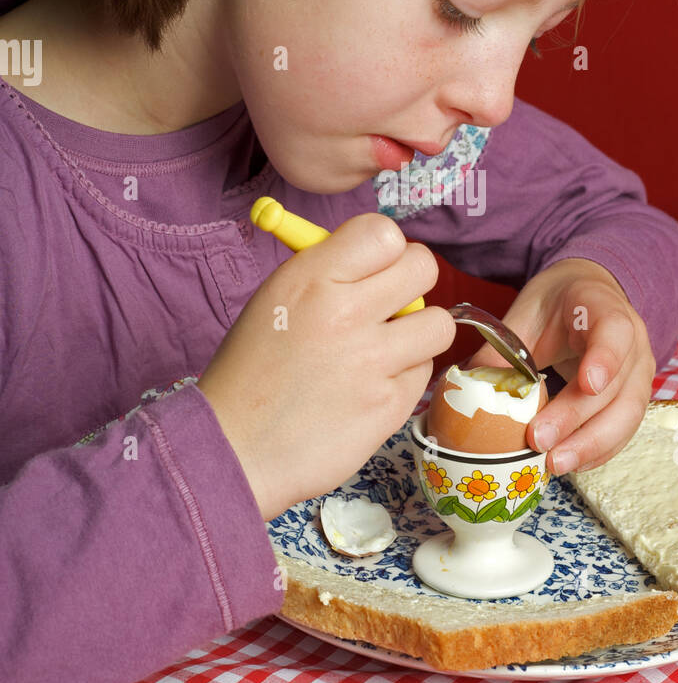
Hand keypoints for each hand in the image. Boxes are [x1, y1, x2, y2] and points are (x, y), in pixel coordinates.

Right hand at [198, 212, 455, 518]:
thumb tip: (380, 258)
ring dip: (417, 333)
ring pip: (438, 323)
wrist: (234, 449)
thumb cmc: (250, 372)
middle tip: (390, 305)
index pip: (384, 232)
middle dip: (410, 283)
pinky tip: (371, 387)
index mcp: (310, 278)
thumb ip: (328, 272)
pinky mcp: (390, 405)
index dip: (385, 251)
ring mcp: (372, 362)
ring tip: (385, 349)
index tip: (374, 269)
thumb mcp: (274, 299)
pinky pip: (425, 371)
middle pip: (424, 267)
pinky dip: (404, 376)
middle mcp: (345, 313)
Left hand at [464, 258, 655, 475]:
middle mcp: (633, 343)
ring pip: (626, 415)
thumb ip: (503, 349)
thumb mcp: (526, 314)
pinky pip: (623, 431)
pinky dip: (597, 451)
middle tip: (539, 441)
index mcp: (604, 308)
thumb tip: (468, 391)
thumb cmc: (556, 305)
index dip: (605, 359)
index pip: (614, 331)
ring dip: (590, 445)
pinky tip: (570, 463)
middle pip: (616, 386)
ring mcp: (639, 373)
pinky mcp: (634, 399)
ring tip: (554, 463)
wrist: (587, 295)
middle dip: (576, 418)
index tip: (588, 384)